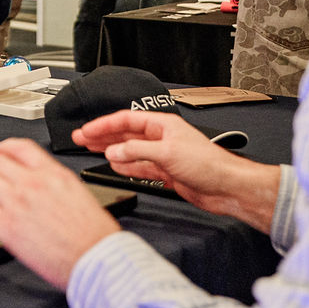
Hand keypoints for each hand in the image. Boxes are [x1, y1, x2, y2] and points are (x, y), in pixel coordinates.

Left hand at [0, 139, 121, 290]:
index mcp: (54, 174)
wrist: (95, 259)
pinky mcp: (6, 225)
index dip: (3, 147)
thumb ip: (57, 186)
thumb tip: (45, 187)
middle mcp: (33, 183)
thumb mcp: (80, 195)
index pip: (21, 148)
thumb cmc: (95, 235)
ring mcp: (17, 202)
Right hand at [73, 110, 280, 233]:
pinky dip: (126, 167)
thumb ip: (136, 151)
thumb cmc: (208, 164)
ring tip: (92, 150)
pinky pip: (139, 167)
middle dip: (102, 136)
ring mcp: (162, 155)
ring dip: (111, 151)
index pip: (125, 120)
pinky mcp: (165, 172)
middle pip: (125, 134)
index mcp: (161, 125)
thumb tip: (113, 152)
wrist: (226, 187)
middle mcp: (161, 138)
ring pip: (130, 150)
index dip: (103, 124)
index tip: (86, 130)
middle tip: (82, 138)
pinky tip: (115, 167)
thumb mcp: (167, 152)